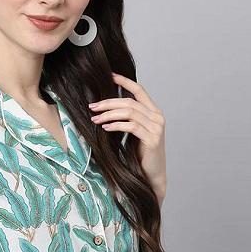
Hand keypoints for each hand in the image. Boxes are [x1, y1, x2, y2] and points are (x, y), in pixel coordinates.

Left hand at [89, 73, 166, 202]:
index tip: (110, 76)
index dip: (124, 81)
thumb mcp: (135, 133)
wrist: (152, 174)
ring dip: (109, 114)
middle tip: (92, 106)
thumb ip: (128, 119)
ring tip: (95, 119)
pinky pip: (131, 127)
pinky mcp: (152, 139)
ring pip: (130, 112)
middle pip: (130, 102)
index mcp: (154, 112)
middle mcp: (158, 117)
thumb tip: (107, 108)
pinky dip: (116, 125)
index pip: (139, 90)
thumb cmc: (141, 155)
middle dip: (108, 102)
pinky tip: (105, 128)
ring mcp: (157, 128)